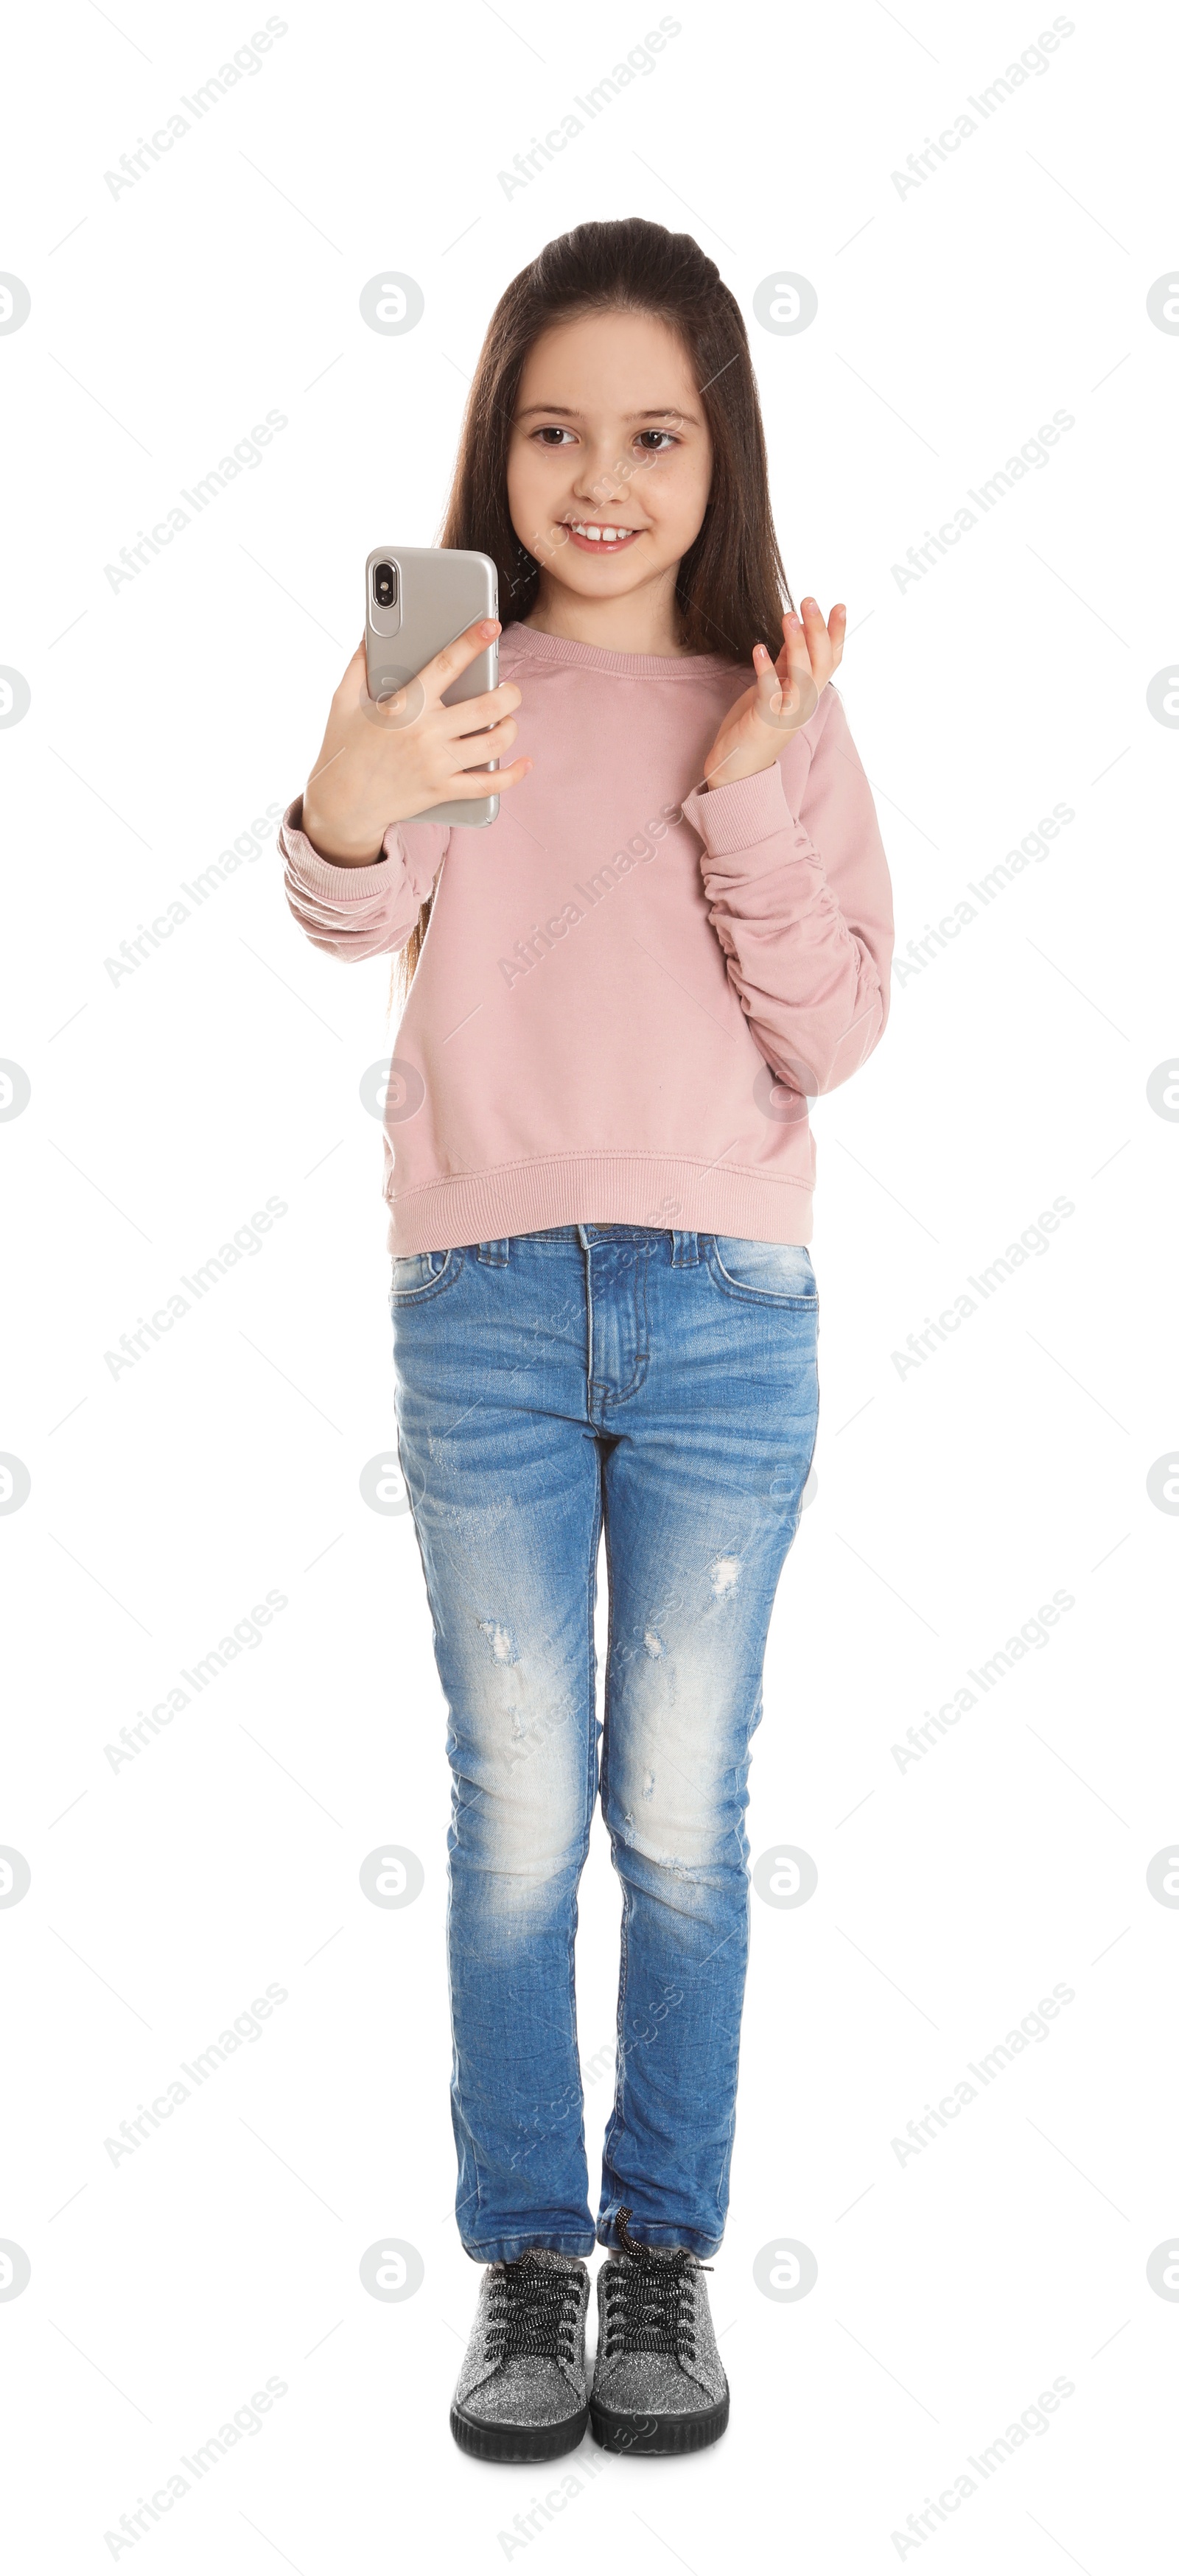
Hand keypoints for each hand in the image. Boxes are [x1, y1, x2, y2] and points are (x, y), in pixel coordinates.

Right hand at [300, 619, 531, 865]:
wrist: (341, 804)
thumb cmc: (342, 749)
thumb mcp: (343, 701)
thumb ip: (359, 665)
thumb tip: (369, 633)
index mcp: (405, 706)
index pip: (446, 665)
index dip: (472, 642)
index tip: (490, 626)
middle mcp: (426, 734)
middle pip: (487, 707)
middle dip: (509, 694)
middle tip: (510, 690)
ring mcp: (437, 765)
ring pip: (494, 743)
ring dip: (511, 728)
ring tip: (508, 720)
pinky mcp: (443, 791)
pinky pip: (488, 785)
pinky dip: (512, 774)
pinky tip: (524, 763)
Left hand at [699, 598, 844, 792]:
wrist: (737, 768)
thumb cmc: (755, 726)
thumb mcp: (776, 688)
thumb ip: (787, 662)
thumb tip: (795, 631)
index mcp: (809, 693)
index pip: (831, 659)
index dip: (837, 634)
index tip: (839, 606)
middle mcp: (804, 703)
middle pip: (820, 662)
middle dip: (818, 630)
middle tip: (809, 600)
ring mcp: (787, 712)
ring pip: (802, 675)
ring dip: (796, 644)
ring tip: (788, 616)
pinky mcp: (765, 719)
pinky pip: (769, 691)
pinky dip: (765, 668)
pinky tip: (759, 648)